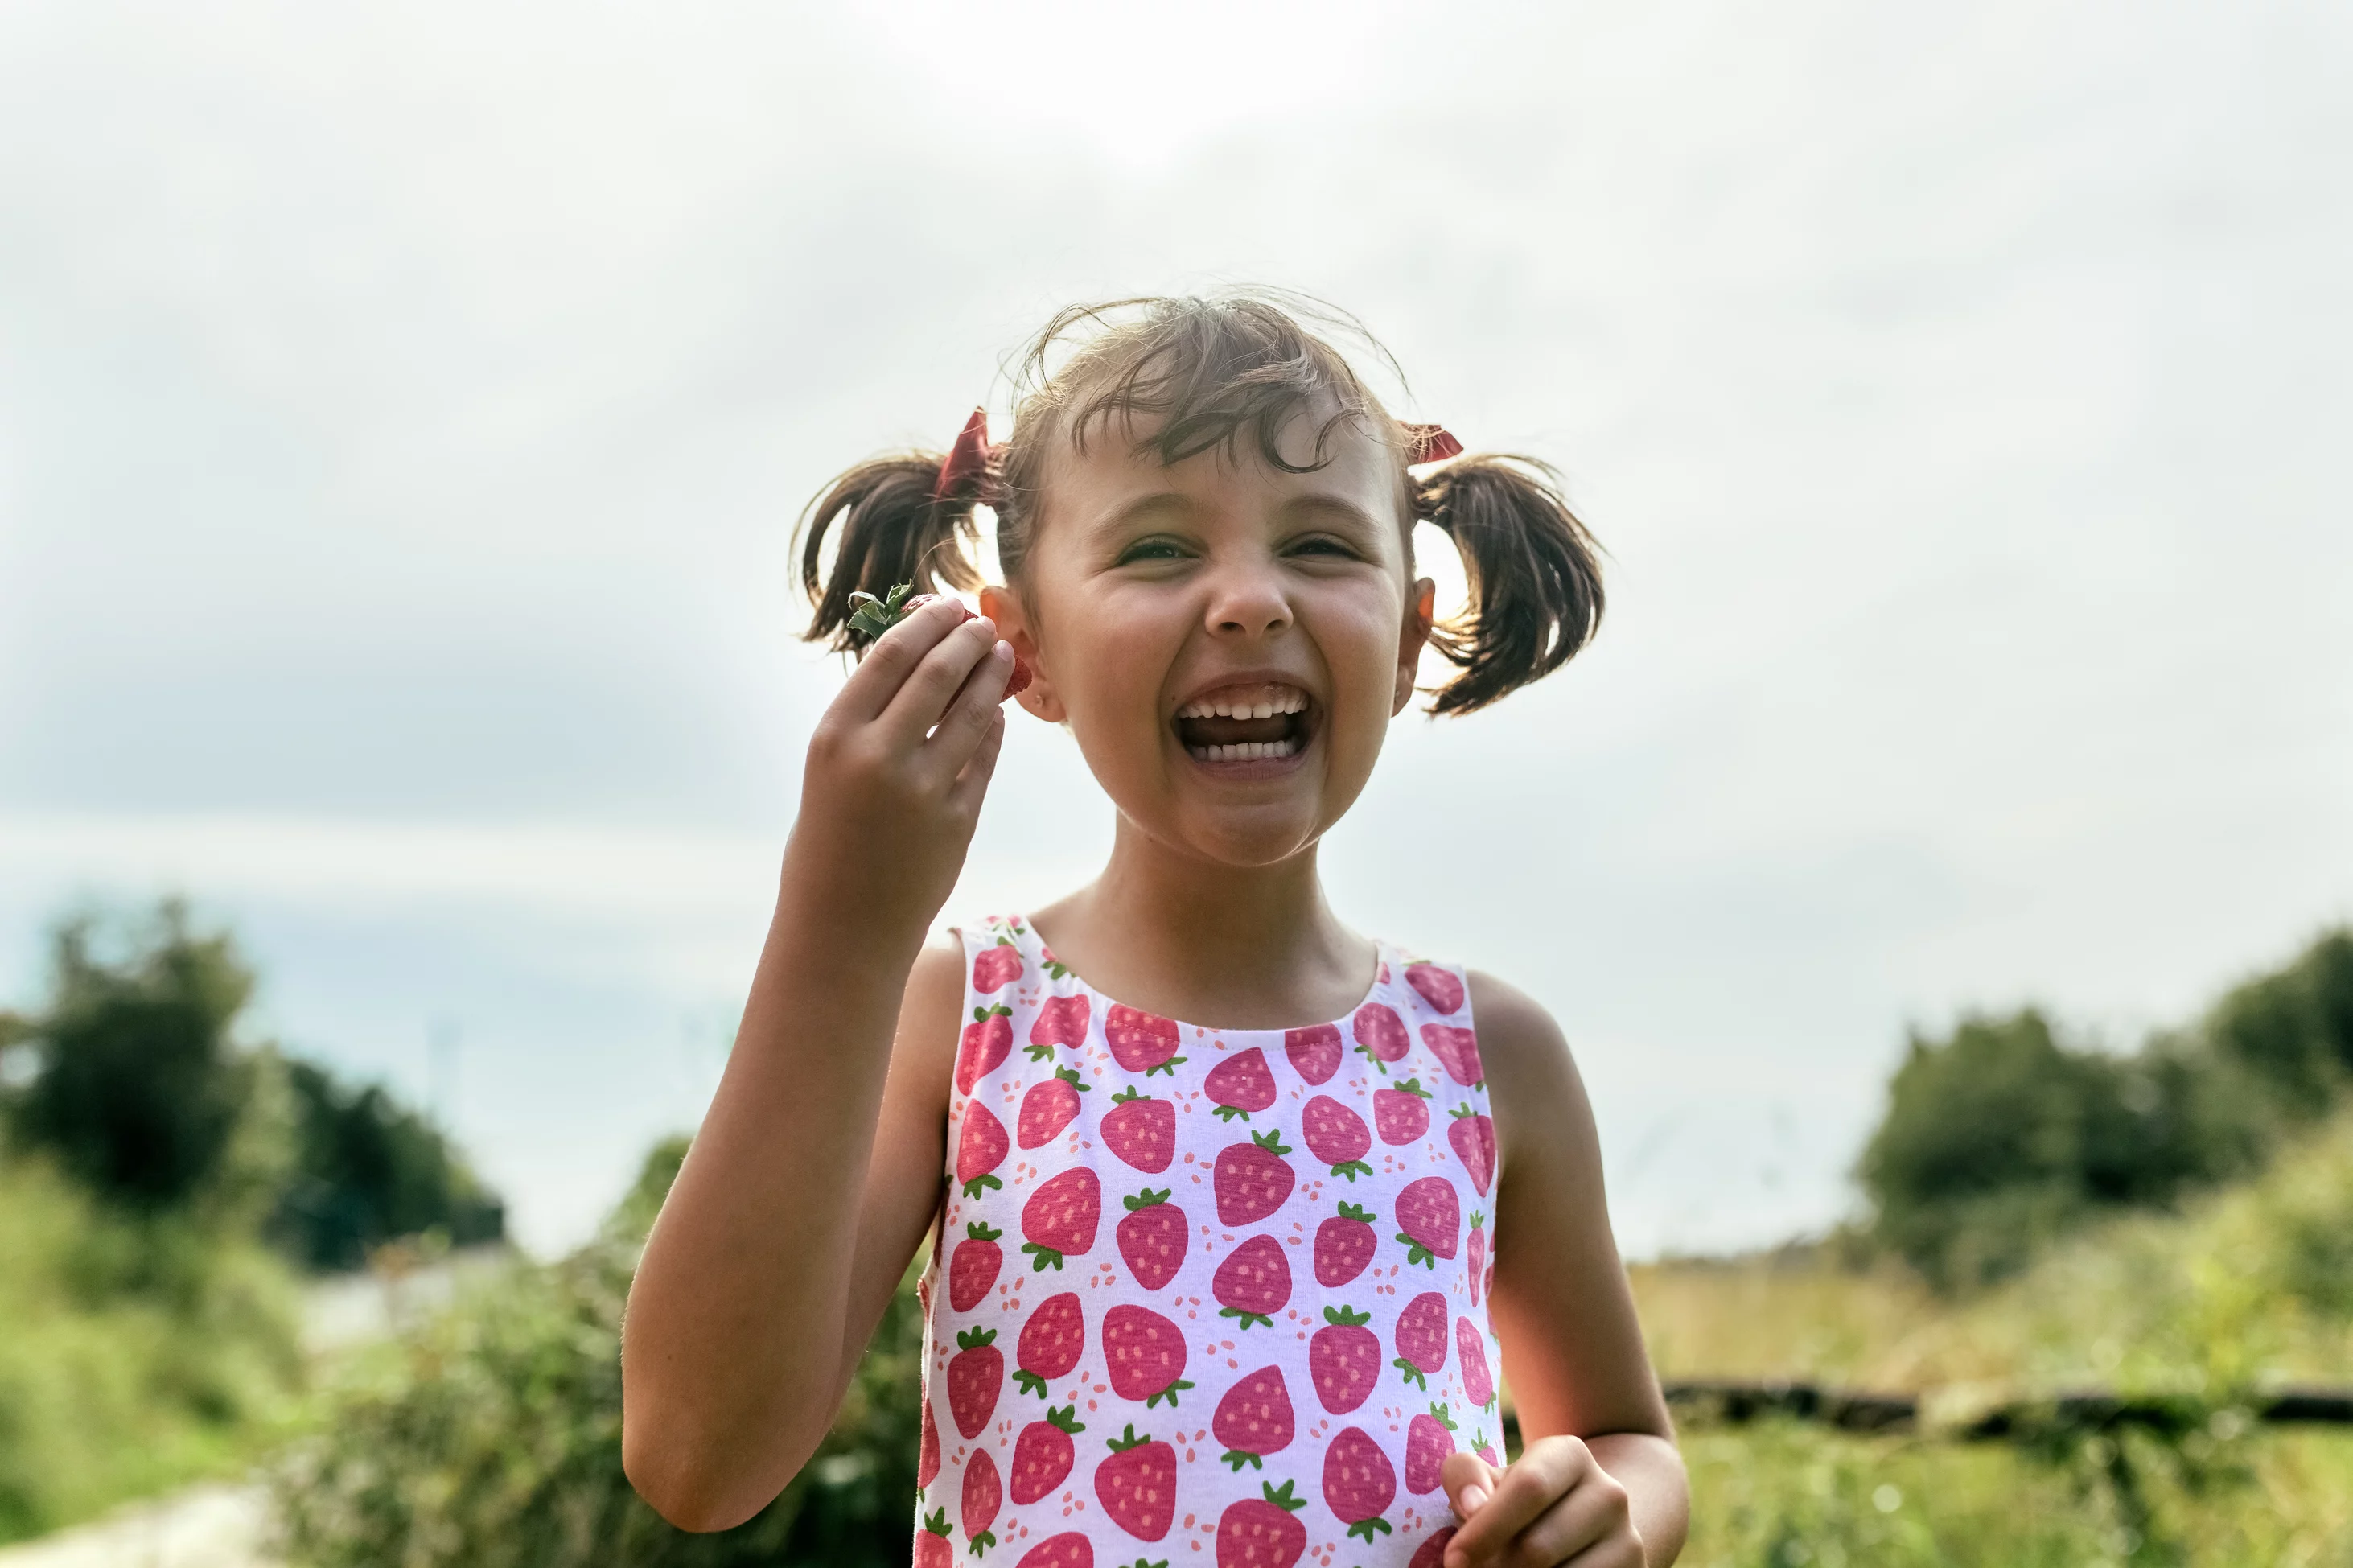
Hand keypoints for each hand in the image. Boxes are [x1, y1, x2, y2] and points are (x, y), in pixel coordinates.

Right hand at [788, 596, 1011, 936]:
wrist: (841, 928)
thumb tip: (918, 654)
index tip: (947, 606)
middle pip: (937, 673)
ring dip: (991, 676)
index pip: (890, 655)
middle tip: (984, 624)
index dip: (926, 623)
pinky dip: (993, 727)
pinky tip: (996, 710)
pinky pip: (984, 757)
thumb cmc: (827, 842)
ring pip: (972, 711)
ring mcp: (922, 790)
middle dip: (967, 640)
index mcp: (833, 737)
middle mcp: (877, 757)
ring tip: (1001, 656)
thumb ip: (869, 719)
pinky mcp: (958, 820)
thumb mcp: (829, 769)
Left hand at [1441, 1438, 1643, 1566]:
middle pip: (1539, 1546)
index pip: (1529, 1489)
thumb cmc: (1518, 1500)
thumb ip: (1468, 1478)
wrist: (1585, 1522)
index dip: (1486, 1528)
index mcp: (1570, 1455)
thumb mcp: (1492, 1479)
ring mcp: (1627, 1538)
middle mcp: (1608, 1493)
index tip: (1454, 1559)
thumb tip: (1473, 1505)